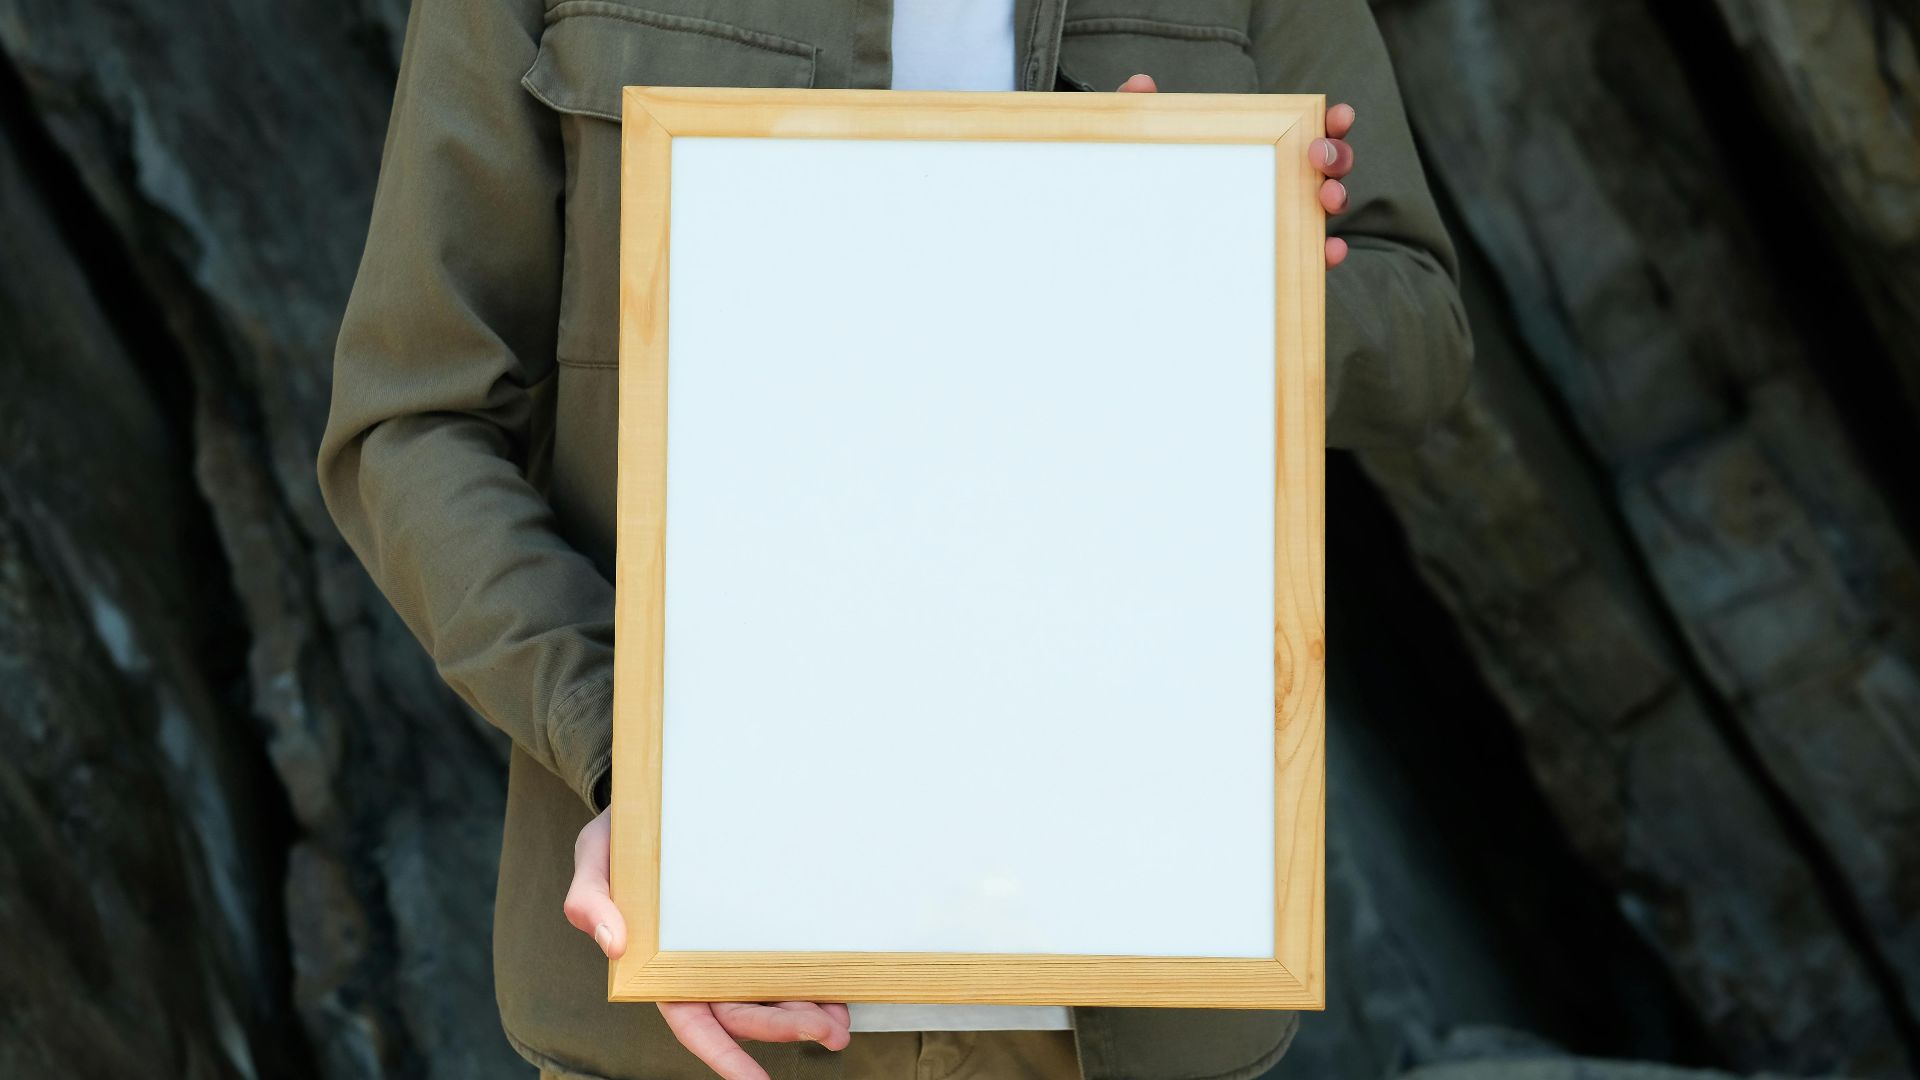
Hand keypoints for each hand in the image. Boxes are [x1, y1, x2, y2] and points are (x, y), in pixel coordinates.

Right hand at [565, 806, 852, 1078]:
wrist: (650, 799)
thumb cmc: (617, 837)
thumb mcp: (593, 860)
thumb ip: (589, 901)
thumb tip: (612, 944)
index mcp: (657, 964)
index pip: (692, 1021)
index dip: (723, 1054)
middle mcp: (696, 963)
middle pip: (742, 1011)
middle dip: (786, 1028)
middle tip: (831, 1032)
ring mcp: (726, 943)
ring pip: (769, 991)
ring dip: (807, 1010)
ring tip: (842, 1020)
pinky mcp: (753, 918)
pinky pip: (782, 954)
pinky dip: (809, 973)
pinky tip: (837, 983)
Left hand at [1116, 74, 1355, 268]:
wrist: (1140, 245)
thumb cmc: (1157, 185)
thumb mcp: (1145, 150)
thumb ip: (1143, 115)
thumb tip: (1141, 84)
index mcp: (1265, 151)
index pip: (1308, 131)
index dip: (1332, 122)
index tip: (1338, 115)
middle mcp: (1283, 183)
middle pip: (1328, 167)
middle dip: (1336, 156)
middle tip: (1317, 155)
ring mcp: (1282, 222)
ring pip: (1324, 209)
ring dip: (1336, 198)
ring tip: (1326, 196)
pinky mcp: (1276, 261)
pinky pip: (1308, 259)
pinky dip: (1326, 255)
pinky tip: (1330, 251)